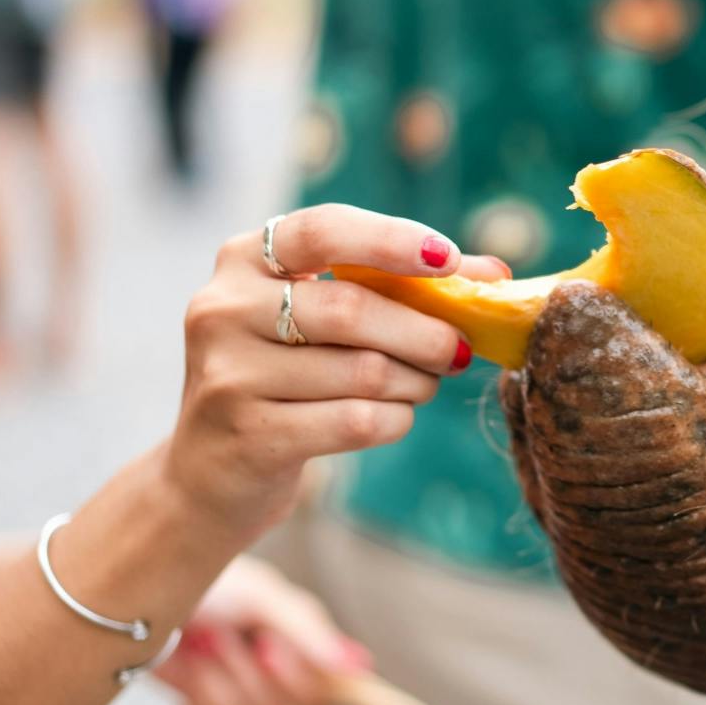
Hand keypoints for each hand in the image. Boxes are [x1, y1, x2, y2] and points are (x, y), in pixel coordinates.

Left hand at [152, 556, 368, 704]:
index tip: (270, 647)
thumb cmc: (209, 583)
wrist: (140, 600)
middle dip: (253, 672)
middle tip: (234, 636)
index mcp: (307, 643)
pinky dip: (203, 697)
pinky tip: (193, 667)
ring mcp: (251, 696)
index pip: (333, 688)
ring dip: (222, 680)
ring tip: (207, 645)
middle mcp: (285, 674)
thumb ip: (310, 633)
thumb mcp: (265, 598)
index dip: (302, 677)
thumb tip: (361, 667)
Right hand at [163, 204, 508, 539]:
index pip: (322, 231)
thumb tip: (495, 273)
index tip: (448, 260)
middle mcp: (223, 309)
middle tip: (460, 349)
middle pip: (352, 310)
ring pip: (364, 371)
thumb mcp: (323, 320)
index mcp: (243, 261)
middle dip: (424, 332)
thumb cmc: (287, 378)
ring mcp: (228, 375)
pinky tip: (394, 416)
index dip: (391, 241)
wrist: (210, 473)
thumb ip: (401, 288)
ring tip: (424, 384)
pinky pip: (357, 421)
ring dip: (416, 381)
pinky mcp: (249, 436)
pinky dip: (395, 419)